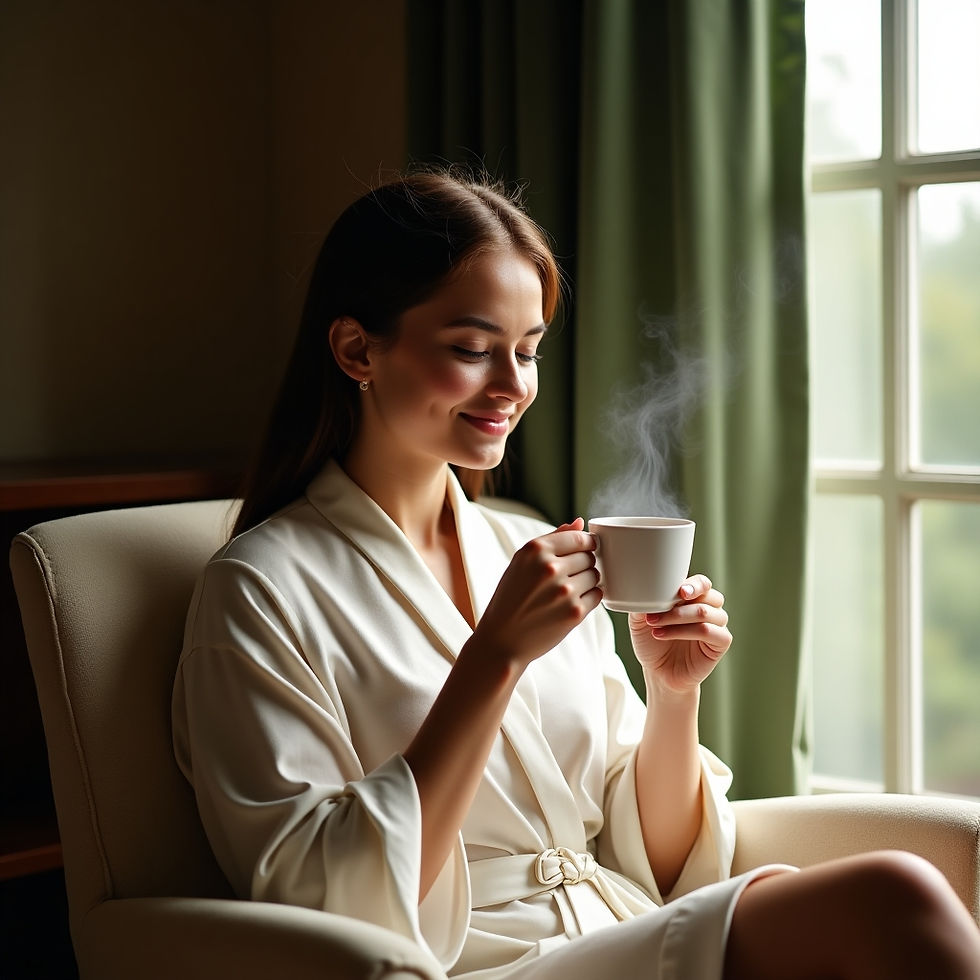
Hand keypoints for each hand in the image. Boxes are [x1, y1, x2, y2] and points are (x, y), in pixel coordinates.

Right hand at [473, 517, 601, 668]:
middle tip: (569, 576)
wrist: (502, 639)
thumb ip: (552, 538)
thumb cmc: (511, 598)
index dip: (585, 544)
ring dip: (588, 581)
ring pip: (596, 575)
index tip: (583, 551)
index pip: (579, 537)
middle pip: (589, 556)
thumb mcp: (521, 562)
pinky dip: (590, 597)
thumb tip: (579, 522)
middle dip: (584, 564)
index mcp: (535, 550)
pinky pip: (597, 595)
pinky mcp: (574, 613)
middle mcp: (550, 568)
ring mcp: (564, 591)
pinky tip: (572, 602)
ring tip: (568, 590)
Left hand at [627, 574, 730, 695]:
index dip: (694, 584)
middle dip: (683, 601)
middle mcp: (708, 610)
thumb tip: (641, 590)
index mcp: (693, 599)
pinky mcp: (720, 644)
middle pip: (708, 595)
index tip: (679, 591)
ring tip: (654, 625)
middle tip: (659, 609)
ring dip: (677, 617)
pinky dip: (684, 632)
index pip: (702, 583)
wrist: (657, 673)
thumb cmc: (651, 643)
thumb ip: (642, 603)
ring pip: (705, 612)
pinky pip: (710, 632)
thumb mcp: (640, 620)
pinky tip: (663, 635)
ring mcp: (716, 626)